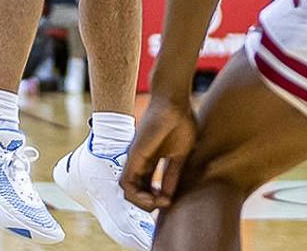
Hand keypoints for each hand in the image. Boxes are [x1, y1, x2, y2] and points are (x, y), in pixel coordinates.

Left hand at [121, 93, 196, 211]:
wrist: (175, 103)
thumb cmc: (181, 123)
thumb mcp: (179, 156)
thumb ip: (172, 174)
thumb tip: (170, 194)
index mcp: (151, 161)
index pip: (148, 187)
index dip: (157, 199)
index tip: (170, 201)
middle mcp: (140, 162)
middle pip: (136, 192)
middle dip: (149, 204)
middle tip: (164, 204)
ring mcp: (135, 159)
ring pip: (128, 191)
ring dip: (142, 203)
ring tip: (158, 203)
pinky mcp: (134, 156)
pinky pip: (126, 184)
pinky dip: (137, 196)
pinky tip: (154, 197)